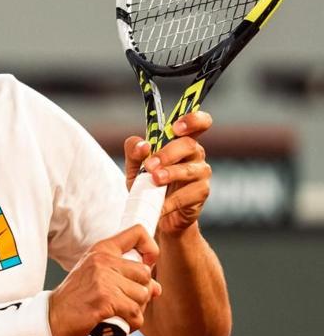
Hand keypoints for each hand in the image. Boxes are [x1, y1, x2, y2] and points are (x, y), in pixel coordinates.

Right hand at [48, 224, 161, 335]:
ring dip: (136, 310)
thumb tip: (157, 288)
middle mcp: (102, 261)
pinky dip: (132, 324)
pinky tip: (120, 324)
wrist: (52, 319)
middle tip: (125, 303)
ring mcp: (103, 280)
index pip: (138, 233)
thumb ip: (125, 276)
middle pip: (146, 274)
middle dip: (141, 293)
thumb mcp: (96, 277)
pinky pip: (135, 313)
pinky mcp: (104, 300)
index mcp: (101, 250)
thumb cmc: (76, 299)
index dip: (151, 249)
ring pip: (143, 296)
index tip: (147, 263)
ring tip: (120, 314)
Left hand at [124, 110, 213, 235]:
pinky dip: (170, 199)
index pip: (198, 123)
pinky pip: (188, 194)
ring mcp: (200, 173)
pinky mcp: (201, 193)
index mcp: (180, 142)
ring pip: (190, 169)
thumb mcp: (135, 167)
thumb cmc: (148, 185)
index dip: (192, 120)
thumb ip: (134, 152)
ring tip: (154, 180)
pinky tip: (160, 204)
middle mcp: (195, 154)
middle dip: (168, 153)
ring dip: (170, 174)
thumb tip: (142, 145)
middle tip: (150, 165)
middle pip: (189, 145)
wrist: (155, 215)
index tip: (176, 127)